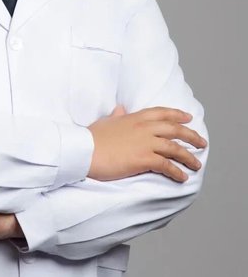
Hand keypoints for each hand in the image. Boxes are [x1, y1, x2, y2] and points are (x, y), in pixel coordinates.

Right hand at [87, 105, 206, 182]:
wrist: (84, 151)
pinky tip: (182, 177)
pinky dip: (177, 171)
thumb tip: (121, 109)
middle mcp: (143, 128)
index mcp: (134, 118)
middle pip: (174, 129)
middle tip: (201, 142)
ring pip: (174, 147)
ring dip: (188, 156)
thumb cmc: (92, 138)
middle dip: (190, 135)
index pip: (161, 113)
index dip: (177, 114)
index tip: (188, 117)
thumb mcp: (105, 122)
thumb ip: (116, 116)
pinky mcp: (143, 159)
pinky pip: (166, 165)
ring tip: (196, 164)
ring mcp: (144, 143)